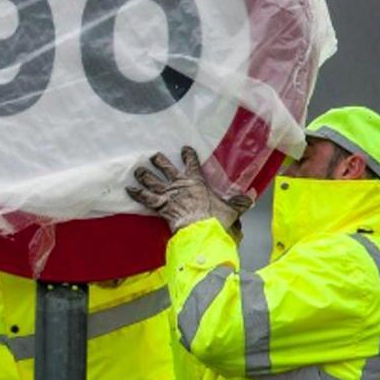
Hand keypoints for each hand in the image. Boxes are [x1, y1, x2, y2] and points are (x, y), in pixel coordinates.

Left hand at [126, 147, 252, 232]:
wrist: (203, 230)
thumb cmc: (218, 219)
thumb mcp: (232, 209)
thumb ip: (239, 203)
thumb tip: (250, 197)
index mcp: (198, 182)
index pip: (192, 163)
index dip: (188, 155)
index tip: (185, 149)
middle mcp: (180, 185)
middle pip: (167, 169)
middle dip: (159, 161)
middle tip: (153, 155)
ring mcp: (169, 195)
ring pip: (153, 181)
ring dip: (145, 175)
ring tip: (137, 170)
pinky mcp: (160, 207)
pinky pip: (146, 198)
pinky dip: (136, 193)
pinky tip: (128, 189)